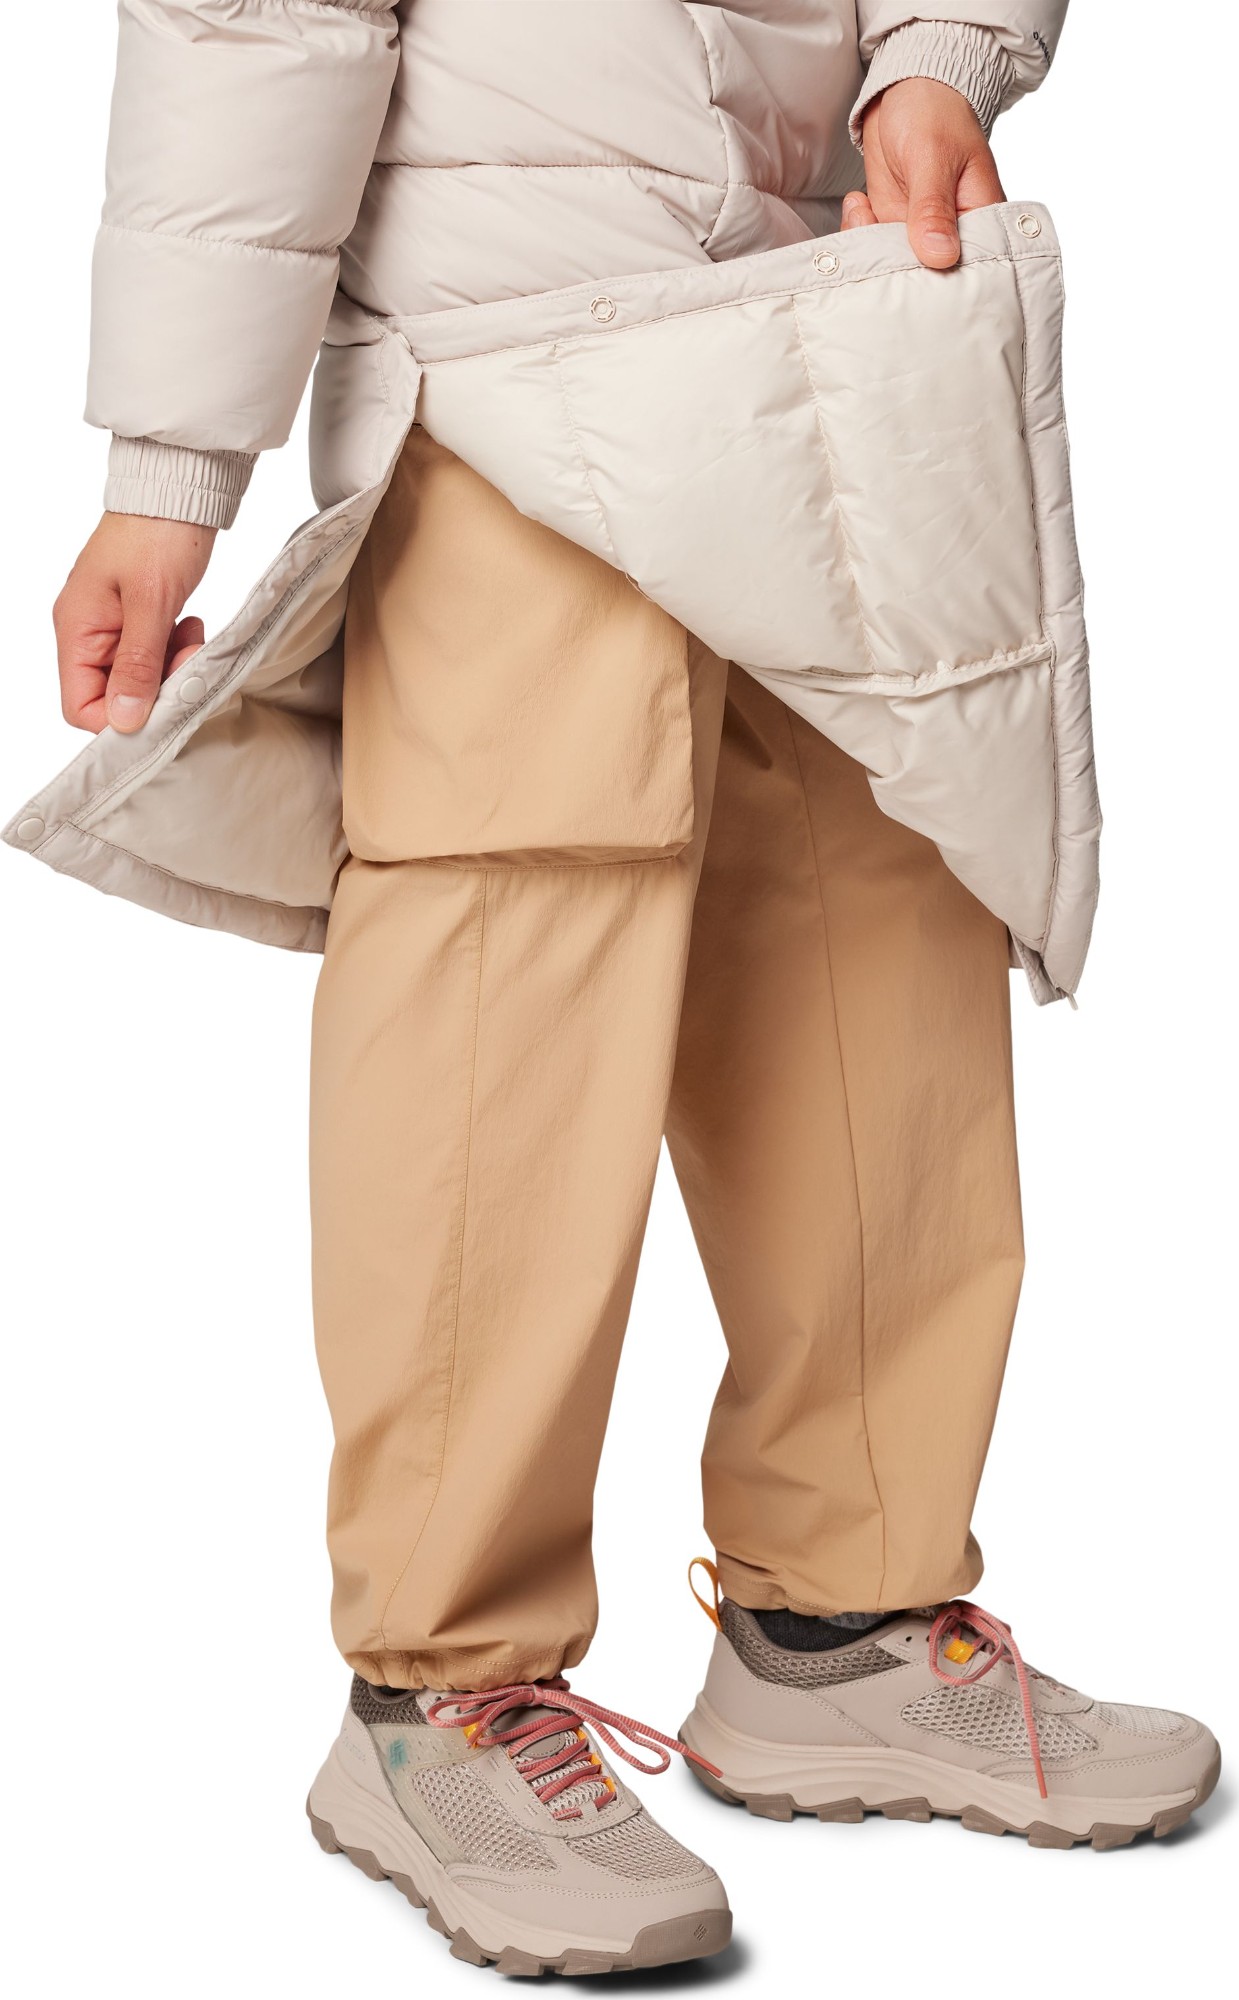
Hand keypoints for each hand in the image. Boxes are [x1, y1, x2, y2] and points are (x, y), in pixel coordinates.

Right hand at [54, 513, 215, 733]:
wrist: (177, 488)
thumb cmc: (157, 532)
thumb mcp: (150, 603)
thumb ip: (137, 664)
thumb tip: (123, 719)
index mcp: (76, 628)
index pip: (80, 705)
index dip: (119, 719)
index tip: (161, 705)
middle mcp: (86, 631)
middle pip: (111, 695)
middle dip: (153, 691)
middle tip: (187, 663)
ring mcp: (111, 625)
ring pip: (136, 678)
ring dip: (168, 669)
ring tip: (192, 638)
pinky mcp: (136, 618)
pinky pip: (151, 655)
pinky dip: (173, 651)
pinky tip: (190, 627)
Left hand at [844, 76, 1004, 269]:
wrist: (906, 92)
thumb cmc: (934, 112)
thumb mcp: (933, 157)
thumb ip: (934, 208)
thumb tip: (940, 256)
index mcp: (981, 219)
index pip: (969, 268)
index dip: (941, 281)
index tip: (911, 271)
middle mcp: (953, 234)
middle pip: (929, 276)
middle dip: (897, 268)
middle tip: (874, 242)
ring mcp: (920, 233)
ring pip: (894, 264)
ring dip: (870, 246)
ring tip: (862, 211)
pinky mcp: (893, 227)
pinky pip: (873, 246)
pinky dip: (858, 233)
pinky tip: (857, 205)